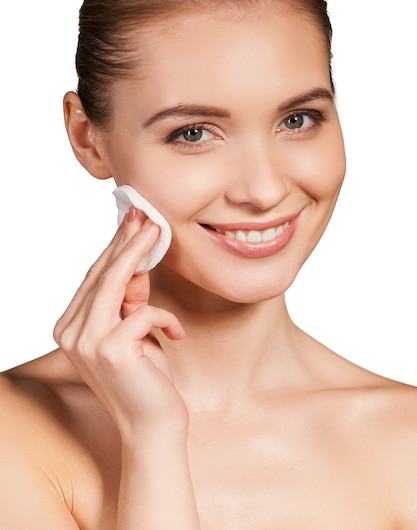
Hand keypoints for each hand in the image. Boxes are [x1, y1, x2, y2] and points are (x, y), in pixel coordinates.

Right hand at [53, 207, 187, 438]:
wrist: (153, 426)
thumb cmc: (146, 378)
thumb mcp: (136, 331)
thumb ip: (130, 299)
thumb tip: (138, 259)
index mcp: (70, 327)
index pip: (94, 278)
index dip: (114, 246)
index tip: (132, 221)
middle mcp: (71, 333)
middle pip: (101, 274)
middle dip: (125, 240)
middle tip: (145, 214)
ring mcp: (87, 342)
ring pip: (114, 282)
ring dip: (138, 253)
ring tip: (157, 230)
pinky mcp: (111, 349)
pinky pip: (144, 313)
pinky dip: (165, 319)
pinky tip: (176, 333)